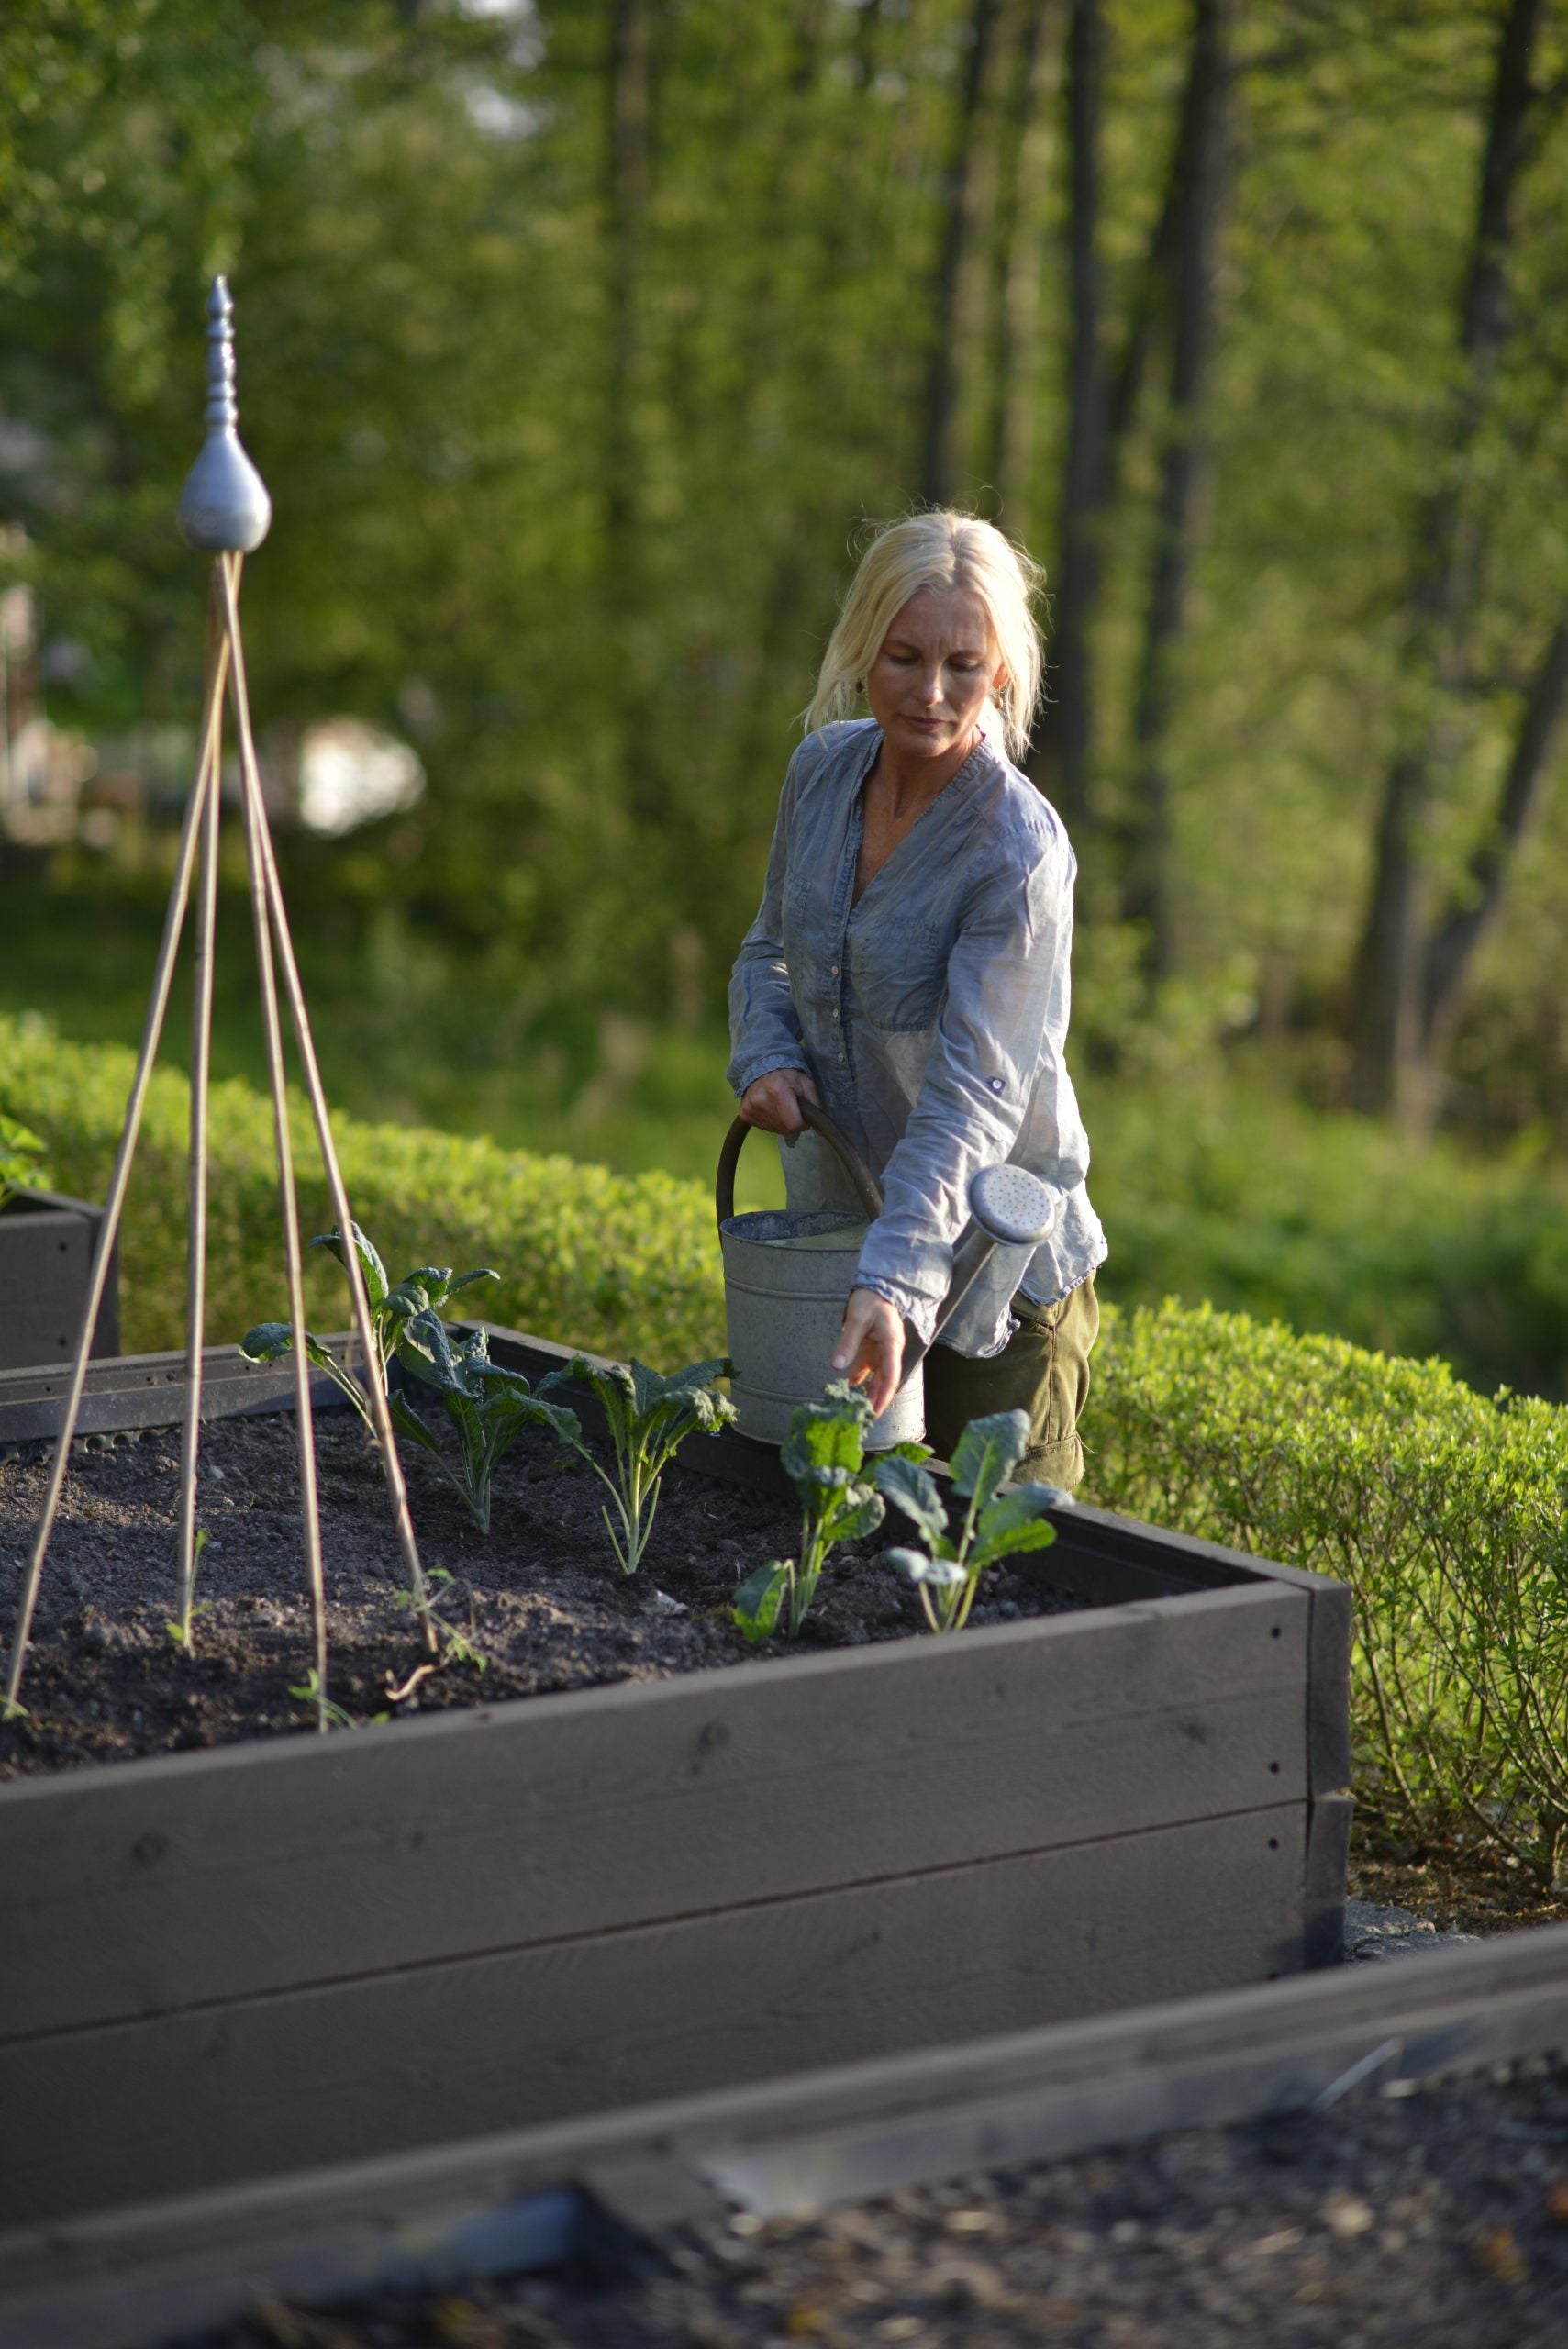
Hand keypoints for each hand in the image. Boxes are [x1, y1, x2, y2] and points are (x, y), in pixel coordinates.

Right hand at [739, 1067, 819, 1134]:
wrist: (762, 1068)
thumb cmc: (788, 1076)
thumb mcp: (807, 1084)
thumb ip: (815, 1105)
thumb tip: (820, 1129)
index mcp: (778, 1090)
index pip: (794, 1124)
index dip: (802, 1123)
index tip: (802, 1114)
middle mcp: (761, 1099)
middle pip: (785, 1128)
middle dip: (792, 1123)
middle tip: (791, 1109)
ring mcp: (750, 1107)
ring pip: (775, 1130)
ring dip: (781, 1123)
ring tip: (780, 1107)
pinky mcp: (744, 1113)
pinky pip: (764, 1127)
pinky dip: (770, 1122)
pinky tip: (770, 1109)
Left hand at [831, 1287, 904, 1418]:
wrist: (874, 1288)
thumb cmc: (870, 1300)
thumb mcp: (858, 1319)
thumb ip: (848, 1342)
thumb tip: (837, 1366)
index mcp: (892, 1344)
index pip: (891, 1375)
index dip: (884, 1394)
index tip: (876, 1410)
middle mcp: (889, 1352)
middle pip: (884, 1381)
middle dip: (875, 1400)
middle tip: (863, 1417)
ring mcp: (880, 1352)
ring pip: (876, 1378)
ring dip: (867, 1393)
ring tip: (856, 1409)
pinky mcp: (870, 1351)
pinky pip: (865, 1371)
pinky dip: (858, 1381)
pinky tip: (847, 1391)